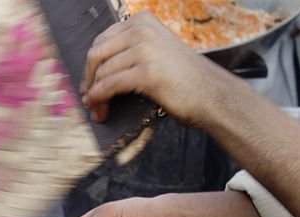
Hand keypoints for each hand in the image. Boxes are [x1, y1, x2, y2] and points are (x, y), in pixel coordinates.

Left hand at [81, 12, 216, 124]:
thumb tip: (99, 69)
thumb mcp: (157, 52)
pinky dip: (100, 98)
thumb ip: (132, 51)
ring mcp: (145, 49)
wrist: (211, 94)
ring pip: (102, 72)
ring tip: (97, 110)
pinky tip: (100, 108)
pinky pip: (110, 85)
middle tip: (89, 100)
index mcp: (143, 22)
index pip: (101, 40)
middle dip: (88, 80)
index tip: (89, 85)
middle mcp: (143, 30)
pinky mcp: (147, 72)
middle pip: (96, 54)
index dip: (90, 66)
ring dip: (94, 95)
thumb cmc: (183, 80)